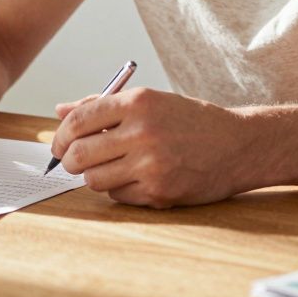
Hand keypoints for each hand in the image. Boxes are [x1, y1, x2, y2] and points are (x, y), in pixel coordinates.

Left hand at [50, 88, 253, 207]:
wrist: (238, 145)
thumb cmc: (190, 121)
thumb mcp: (150, 101)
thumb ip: (103, 105)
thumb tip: (60, 111)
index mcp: (138, 103)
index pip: (78, 121)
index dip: (60, 136)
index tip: (59, 144)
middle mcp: (143, 132)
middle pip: (79, 154)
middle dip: (69, 160)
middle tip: (74, 160)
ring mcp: (152, 165)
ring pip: (94, 179)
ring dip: (94, 176)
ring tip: (110, 167)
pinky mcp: (159, 192)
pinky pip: (118, 195)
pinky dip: (119, 188)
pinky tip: (136, 177)